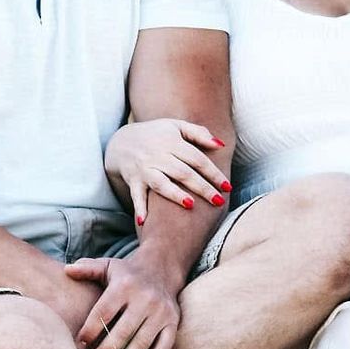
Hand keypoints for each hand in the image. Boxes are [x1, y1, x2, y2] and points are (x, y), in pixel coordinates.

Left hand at [63, 253, 195, 348]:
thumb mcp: (107, 266)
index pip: (104, 312)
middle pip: (122, 332)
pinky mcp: (173, 322)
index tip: (79, 346)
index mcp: (125, 285)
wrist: (161, 269)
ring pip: (142, 342)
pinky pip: (164, 346)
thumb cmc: (126, 274)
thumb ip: (87, 269)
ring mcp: (161, 311)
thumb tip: (67, 270)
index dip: (90, 331)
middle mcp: (145, 298)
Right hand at [104, 119, 229, 224]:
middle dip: (202, 187)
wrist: (122, 141)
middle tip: (218, 201)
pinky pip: (136, 195)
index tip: (227, 187)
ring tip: (190, 205)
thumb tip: (221, 145)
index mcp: (172, 142)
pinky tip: (143, 221)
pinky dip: (139, 207)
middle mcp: (158, 155)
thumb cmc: (156, 135)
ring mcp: (144, 168)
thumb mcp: (176, 127)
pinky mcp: (133, 180)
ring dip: (174, 194)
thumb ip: (199, 133)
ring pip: (161, 183)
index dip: (213, 173)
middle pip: (183, 172)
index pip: (197, 159)